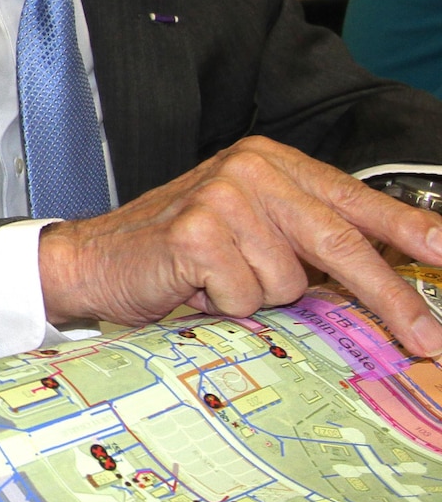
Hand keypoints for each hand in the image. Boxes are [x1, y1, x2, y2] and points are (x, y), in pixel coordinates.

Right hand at [38, 137, 441, 354]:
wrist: (92, 259)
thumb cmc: (177, 253)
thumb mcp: (251, 233)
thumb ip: (308, 243)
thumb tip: (386, 283)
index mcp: (272, 162)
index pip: (358, 202)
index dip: (414, 233)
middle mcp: (251, 169)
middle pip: (342, 242)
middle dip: (390, 298)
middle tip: (427, 340)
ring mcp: (223, 196)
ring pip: (291, 282)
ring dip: (260, 299)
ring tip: (219, 285)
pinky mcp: (197, 231)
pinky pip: (247, 295)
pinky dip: (224, 305)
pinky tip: (194, 287)